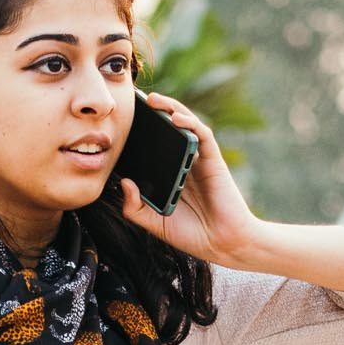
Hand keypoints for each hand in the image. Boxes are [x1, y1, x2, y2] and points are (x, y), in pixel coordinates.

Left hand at [115, 91, 258, 267]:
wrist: (222, 244)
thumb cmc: (192, 234)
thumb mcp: (155, 223)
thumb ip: (135, 208)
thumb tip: (123, 183)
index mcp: (170, 176)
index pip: (153, 149)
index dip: (139, 135)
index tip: (121, 124)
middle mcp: (184, 163)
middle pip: (168, 132)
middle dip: (153, 114)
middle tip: (134, 102)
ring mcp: (199, 160)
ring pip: (185, 126)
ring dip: (170, 109)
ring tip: (152, 100)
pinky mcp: (214, 160)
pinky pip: (202, 135)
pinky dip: (189, 123)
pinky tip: (175, 117)